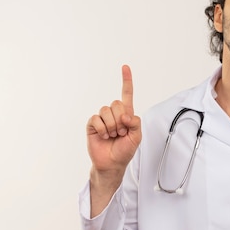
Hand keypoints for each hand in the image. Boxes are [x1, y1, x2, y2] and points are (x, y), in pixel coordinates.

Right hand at [86, 65, 141, 181]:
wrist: (112, 163)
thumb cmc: (125, 150)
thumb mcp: (137, 137)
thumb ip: (135, 123)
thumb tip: (125, 115)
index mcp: (126, 114)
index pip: (126, 94)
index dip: (126, 81)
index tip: (125, 67)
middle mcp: (114, 114)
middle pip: (116, 104)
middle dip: (120, 120)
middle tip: (121, 133)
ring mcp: (102, 119)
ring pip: (106, 111)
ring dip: (112, 126)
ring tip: (112, 136)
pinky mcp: (92, 124)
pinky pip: (96, 119)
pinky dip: (102, 129)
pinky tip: (103, 136)